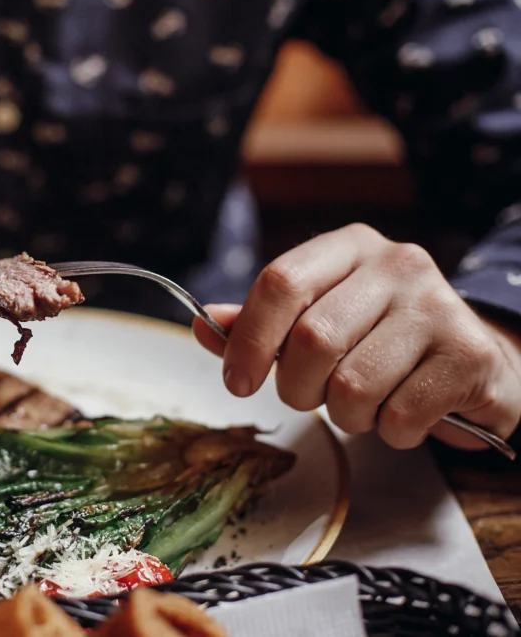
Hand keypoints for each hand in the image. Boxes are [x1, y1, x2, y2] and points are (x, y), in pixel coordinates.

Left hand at [192, 223, 520, 450]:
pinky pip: (399, 415)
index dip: (248, 339)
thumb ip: (262, 323)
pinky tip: (404, 415)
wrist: (476, 364)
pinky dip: (390, 432)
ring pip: (353, 384)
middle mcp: (397, 264)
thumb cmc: (381, 342)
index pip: (280, 282)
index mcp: (349, 247)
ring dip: (346, 415)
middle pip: (311, 340)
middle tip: (311, 398)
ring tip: (365, 404)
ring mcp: (438, 306)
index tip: (236, 382)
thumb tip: (201, 325)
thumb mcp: (319, 318)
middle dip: (297, 388)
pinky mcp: (468, 354)